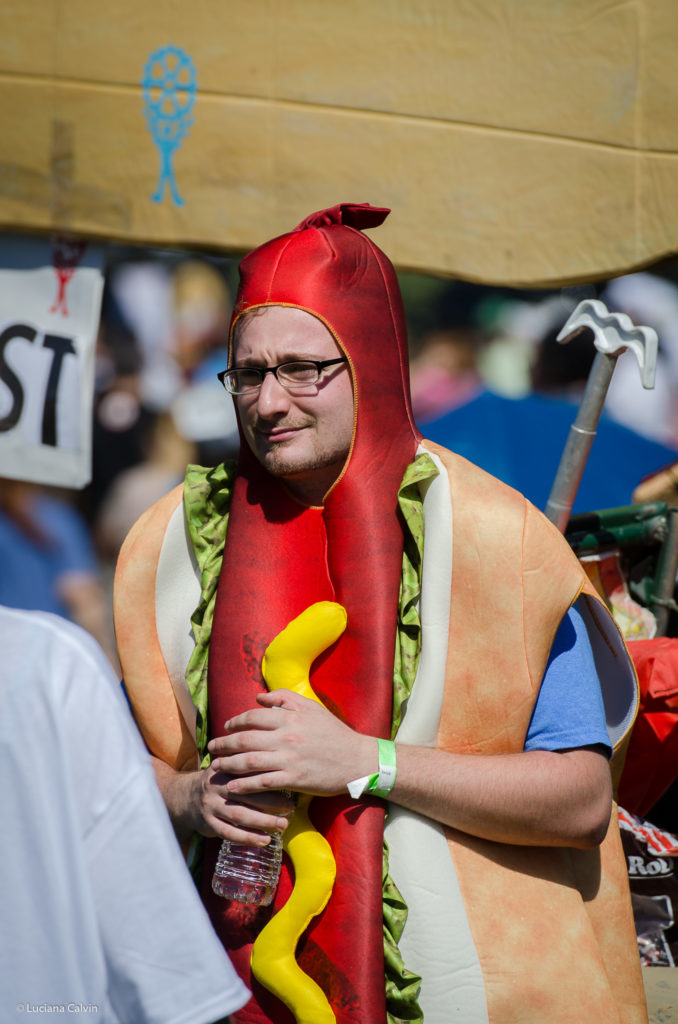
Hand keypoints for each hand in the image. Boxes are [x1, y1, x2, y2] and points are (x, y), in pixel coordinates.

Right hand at [152, 756, 292, 845]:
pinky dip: (247, 838)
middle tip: (291, 808)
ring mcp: (211, 804)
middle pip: (247, 793)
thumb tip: (283, 760)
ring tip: (281, 825)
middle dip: (271, 802)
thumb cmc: (218, 780)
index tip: (290, 783)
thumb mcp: (228, 765)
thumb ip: (248, 762)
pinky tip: (263, 840)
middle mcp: (217, 785)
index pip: (249, 771)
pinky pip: (229, 832)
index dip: (270, 777)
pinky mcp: (208, 822)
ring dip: (263, 821)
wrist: (184, 796)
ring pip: (239, 814)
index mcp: (225, 767)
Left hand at [207, 689, 375, 797]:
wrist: (357, 760)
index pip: (253, 717)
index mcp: (290, 718)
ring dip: (228, 765)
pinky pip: (262, 783)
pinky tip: (233, 787)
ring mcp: (289, 760)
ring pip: (249, 762)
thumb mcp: (311, 707)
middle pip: (245, 740)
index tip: (226, 726)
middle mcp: (286, 737)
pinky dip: (244, 785)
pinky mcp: (294, 780)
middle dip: (224, 744)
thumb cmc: (334, 733)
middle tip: (212, 748)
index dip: (235, 722)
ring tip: (216, 766)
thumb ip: (284, 698)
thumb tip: (258, 697)